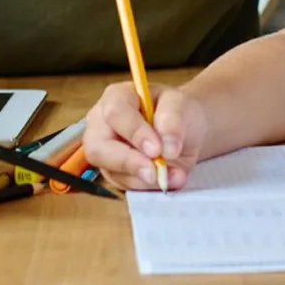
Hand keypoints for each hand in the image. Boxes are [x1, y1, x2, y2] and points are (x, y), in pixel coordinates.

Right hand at [84, 81, 208, 190]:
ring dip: (145, 180)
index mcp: (116, 97)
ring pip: (112, 173)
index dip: (134, 132)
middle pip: (98, 148)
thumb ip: (172, 120)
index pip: (115, 113)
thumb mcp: (180, 104)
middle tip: (155, 173)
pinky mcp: (115, 174)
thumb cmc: (177, 110)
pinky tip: (170, 179)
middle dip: (129, 163)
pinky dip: (149, 187)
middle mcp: (102, 125)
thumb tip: (167, 149)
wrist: (185, 130)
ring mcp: (106, 152)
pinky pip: (126, 186)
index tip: (157, 149)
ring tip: (176, 174)